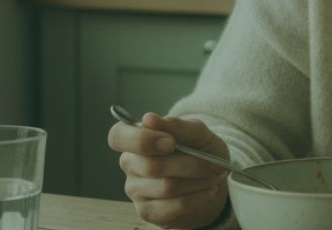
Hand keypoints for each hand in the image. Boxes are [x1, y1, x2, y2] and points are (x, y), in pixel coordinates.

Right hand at [107, 112, 230, 228]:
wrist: (213, 179)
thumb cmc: (201, 151)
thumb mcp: (198, 133)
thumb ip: (176, 125)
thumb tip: (148, 119)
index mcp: (135, 137)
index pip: (118, 136)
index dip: (141, 140)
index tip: (170, 142)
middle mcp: (130, 163)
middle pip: (152, 166)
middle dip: (191, 164)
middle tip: (212, 163)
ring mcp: (135, 189)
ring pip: (166, 187)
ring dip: (198, 181)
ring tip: (212, 176)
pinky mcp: (147, 211)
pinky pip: (174, 206)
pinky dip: (198, 197)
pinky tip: (205, 191)